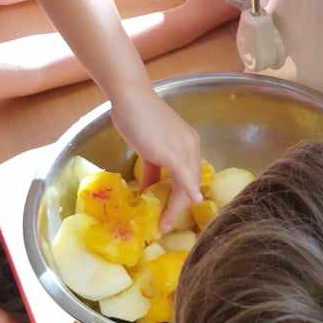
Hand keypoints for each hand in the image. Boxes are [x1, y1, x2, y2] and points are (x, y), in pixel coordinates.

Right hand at [114, 84, 201, 226]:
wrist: (131, 98)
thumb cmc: (137, 116)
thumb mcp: (147, 147)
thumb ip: (151, 168)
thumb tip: (147, 190)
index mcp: (188, 144)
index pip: (189, 176)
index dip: (181, 196)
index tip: (171, 213)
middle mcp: (191, 146)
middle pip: (190, 183)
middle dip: (178, 206)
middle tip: (166, 224)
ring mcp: (184, 149)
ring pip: (186, 185)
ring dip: (176, 207)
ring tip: (164, 224)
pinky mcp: (174, 153)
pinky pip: (183, 178)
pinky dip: (186, 193)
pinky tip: (189, 204)